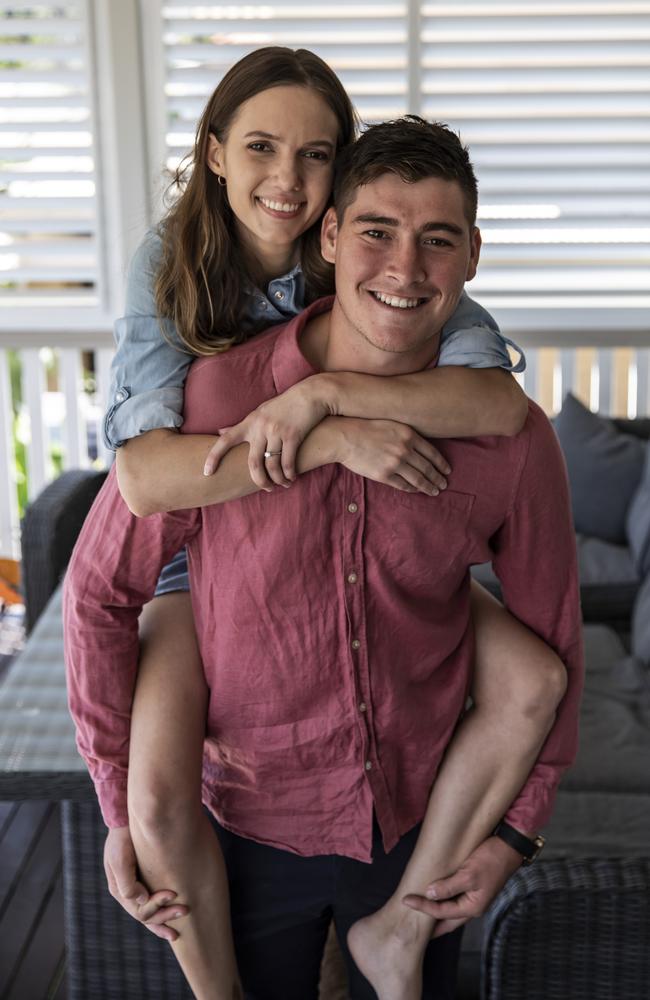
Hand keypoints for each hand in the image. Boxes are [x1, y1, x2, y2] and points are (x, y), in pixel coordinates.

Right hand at [104, 826, 188, 941]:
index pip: (139, 910)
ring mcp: (135, 888)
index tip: (173, 894)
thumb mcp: (120, 858)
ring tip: (181, 926)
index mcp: (120, 890)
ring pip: (149, 914)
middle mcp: (127, 893)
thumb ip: (126, 882)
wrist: (127, 819)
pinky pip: (152, 903)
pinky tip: (173, 918)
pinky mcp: (144, 880)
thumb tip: (141, 901)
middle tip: (185, 910)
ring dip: (165, 920)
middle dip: (165, 916)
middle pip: (146, 915)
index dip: (157, 906)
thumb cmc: (124, 838)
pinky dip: (162, 912)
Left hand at [203, 376, 328, 488]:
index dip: (214, 457)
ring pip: (272, 465)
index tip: (207, 473)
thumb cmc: (283, 405)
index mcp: (250, 422)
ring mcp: (276, 431)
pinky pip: (288, 462)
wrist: (309, 394)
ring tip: (283, 484)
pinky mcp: (293, 435)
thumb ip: (241, 425)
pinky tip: (292, 477)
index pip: (226, 440)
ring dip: (277, 479)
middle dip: (259, 480)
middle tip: (266, 488)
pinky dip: (289, 474)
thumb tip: (220, 431)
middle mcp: (260, 427)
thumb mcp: (259, 411)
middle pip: (253, 463)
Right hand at [336, 417, 449, 493]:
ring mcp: (395, 463)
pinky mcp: (384, 475)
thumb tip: (420, 447)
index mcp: (409, 435)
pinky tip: (416, 490)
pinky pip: (403, 485)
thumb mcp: (391, 424)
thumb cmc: (366, 427)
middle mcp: (405, 449)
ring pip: (418, 479)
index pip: (432, 453)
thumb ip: (407, 435)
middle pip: (428, 468)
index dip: (442, 464)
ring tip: (435, 490)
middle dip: (438, 478)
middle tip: (444, 484)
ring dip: (428, 486)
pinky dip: (412, 488)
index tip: (447, 470)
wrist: (345, 436)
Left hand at [402, 836, 521, 936]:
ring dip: (436, 913)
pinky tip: (436, 898)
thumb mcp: (468, 873)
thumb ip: (448, 886)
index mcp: (472, 907)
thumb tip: (429, 894)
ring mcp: (474, 899)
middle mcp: (473, 907)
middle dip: (430, 924)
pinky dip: (443, 901)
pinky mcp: (473, 889)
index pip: (441, 912)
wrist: (508, 848)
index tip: (405, 900)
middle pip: (447, 921)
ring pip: (451, 912)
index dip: (422, 907)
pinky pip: (454, 900)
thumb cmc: (491, 860)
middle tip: (411, 925)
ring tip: (420, 914)